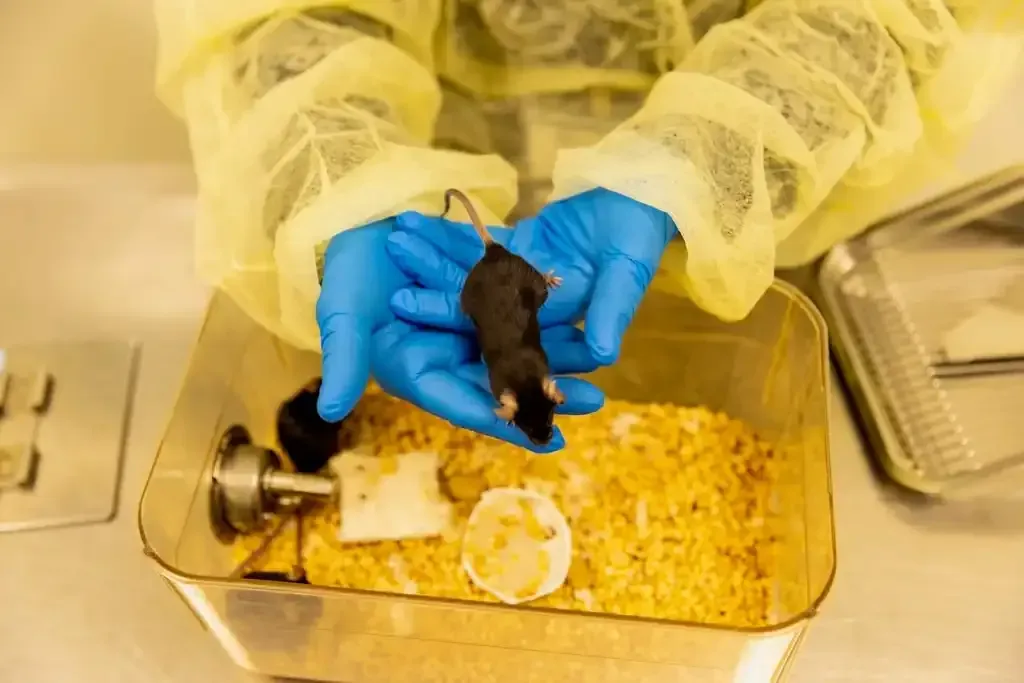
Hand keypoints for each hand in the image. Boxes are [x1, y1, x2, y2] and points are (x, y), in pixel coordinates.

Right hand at [315, 221, 604, 452]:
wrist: (356, 215)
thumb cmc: (345, 271)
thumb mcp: (341, 314)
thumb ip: (343, 359)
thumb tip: (333, 411)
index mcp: (418, 368)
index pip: (465, 403)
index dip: (506, 422)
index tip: (551, 439)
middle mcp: (448, 352)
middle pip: (503, 380)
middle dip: (546, 390)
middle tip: (592, 399)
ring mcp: (467, 322)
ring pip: (519, 343)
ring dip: (557, 350)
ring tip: (600, 356)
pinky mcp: (481, 291)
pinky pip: (519, 304)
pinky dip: (547, 307)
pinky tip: (583, 308)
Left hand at [386, 188, 675, 363]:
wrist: (643, 193)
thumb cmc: (641, 239)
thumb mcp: (628, 277)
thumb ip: (611, 314)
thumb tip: (601, 356)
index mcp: (556, 326)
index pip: (509, 341)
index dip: (468, 337)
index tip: (427, 327)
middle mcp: (532, 310)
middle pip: (477, 309)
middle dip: (436, 301)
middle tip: (395, 297)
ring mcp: (520, 278)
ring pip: (470, 274)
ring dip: (433, 261)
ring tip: (394, 242)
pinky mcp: (518, 247)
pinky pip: (478, 243)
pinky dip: (449, 234)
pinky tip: (416, 221)